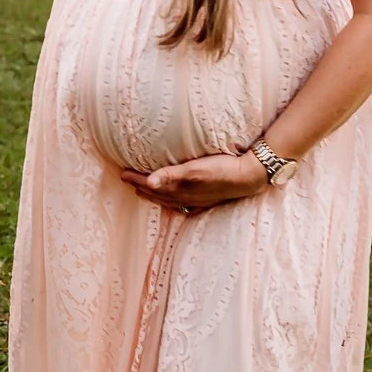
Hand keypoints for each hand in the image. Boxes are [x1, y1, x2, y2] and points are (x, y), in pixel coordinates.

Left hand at [123, 151, 269, 212]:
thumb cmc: (222, 169)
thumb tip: (149, 182)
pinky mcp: (206, 198)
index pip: (151, 185)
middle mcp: (186, 197)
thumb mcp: (194, 170)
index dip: (136, 180)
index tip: (122, 173)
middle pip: (157, 194)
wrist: (248, 176)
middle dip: (141, 188)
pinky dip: (172, 201)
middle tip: (128, 181)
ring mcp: (197, 200)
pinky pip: (182, 203)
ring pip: (169, 199)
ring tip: (144, 190)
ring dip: (154, 195)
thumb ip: (171, 175)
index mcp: (180, 189)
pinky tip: (175, 201)